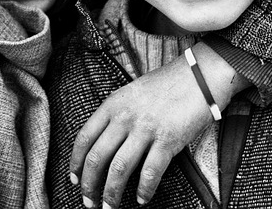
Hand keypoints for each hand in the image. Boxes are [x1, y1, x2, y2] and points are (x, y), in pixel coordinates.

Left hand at [70, 42, 247, 205]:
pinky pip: (150, 172)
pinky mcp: (168, 140)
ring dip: (112, 193)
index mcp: (112, 105)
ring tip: (110, 207)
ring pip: (119, 168)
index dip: (76, 163)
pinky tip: (142, 199)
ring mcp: (146, 129)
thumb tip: (102, 143)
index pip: (84, 138)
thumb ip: (115, 115)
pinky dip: (144, 190)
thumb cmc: (164, 85)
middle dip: (89, 184)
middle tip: (89, 201)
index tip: (74, 179)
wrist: (197, 76)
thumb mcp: (130, 93)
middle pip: (97, 157)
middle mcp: (125, 117)